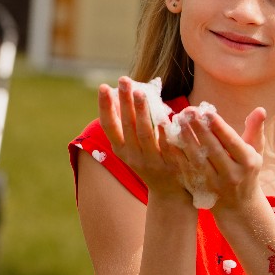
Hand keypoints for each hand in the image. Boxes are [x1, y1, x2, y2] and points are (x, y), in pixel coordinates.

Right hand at [98, 76, 189, 198]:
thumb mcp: (133, 146)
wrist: (170, 194)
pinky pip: (168, 146)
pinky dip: (166, 131)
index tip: (103, 86)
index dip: (105, 107)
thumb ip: (128, 124)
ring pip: (145, 134)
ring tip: (141, 91)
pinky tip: (168, 116)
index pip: (109, 126)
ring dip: (142, 112)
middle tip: (124, 80)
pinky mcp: (171, 165)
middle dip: (124, 102)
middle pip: (127, 126)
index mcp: (121, 150)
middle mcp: (133, 156)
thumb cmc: (150, 161)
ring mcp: (152, 162)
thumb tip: (119, 91)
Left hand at [170, 106, 266, 211]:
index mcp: (247, 162)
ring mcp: (216, 184)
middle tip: (188, 112)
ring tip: (178, 122)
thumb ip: (255, 129)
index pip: (231, 142)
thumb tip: (260, 109)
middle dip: (199, 129)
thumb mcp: (255, 150)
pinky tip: (172, 140)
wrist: (239, 205)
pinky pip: (188, 170)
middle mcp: (233, 174)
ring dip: (187, 140)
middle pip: (213, 149)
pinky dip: (180, 155)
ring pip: (199, 160)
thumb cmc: (246, 169)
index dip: (218, 126)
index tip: (206, 111)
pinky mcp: (202, 189)